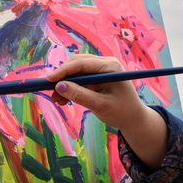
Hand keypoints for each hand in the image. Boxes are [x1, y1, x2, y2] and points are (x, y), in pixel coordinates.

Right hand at [47, 54, 168, 167]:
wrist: (133, 118)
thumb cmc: (121, 112)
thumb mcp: (100, 105)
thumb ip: (80, 95)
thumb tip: (59, 87)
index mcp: (110, 66)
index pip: (81, 63)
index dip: (63, 71)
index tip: (48, 80)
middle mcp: (105, 63)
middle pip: (76, 64)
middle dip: (62, 77)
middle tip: (50, 92)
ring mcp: (101, 69)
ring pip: (75, 72)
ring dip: (64, 84)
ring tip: (57, 100)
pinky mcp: (96, 77)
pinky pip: (79, 79)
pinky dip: (70, 88)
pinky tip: (63, 100)